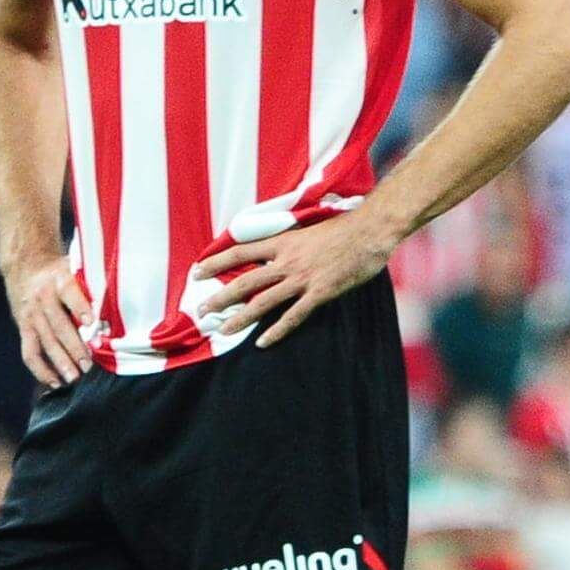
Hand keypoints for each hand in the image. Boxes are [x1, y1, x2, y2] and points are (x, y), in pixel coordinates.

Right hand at [2, 254, 93, 387]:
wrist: (27, 267)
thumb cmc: (64, 272)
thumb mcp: (78, 268)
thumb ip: (94, 285)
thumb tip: (121, 306)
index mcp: (60, 280)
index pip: (70, 293)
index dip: (80, 308)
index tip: (93, 323)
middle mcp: (43, 298)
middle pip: (58, 325)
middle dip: (74, 347)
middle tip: (89, 365)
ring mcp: (31, 315)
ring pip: (44, 342)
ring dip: (59, 362)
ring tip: (74, 378)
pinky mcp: (23, 328)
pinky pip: (29, 352)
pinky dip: (40, 370)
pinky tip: (55, 382)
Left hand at [191, 208, 402, 346]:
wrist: (371, 230)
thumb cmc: (346, 227)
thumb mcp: (311, 230)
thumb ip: (293, 243)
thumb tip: (279, 252)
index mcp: (284, 241)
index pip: (241, 252)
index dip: (217, 262)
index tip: (198, 271)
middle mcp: (288, 261)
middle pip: (246, 281)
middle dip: (220, 297)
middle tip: (201, 310)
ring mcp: (303, 278)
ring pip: (263, 301)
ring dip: (240, 317)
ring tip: (222, 330)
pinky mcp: (320, 293)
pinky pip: (294, 316)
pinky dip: (277, 330)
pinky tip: (263, 342)